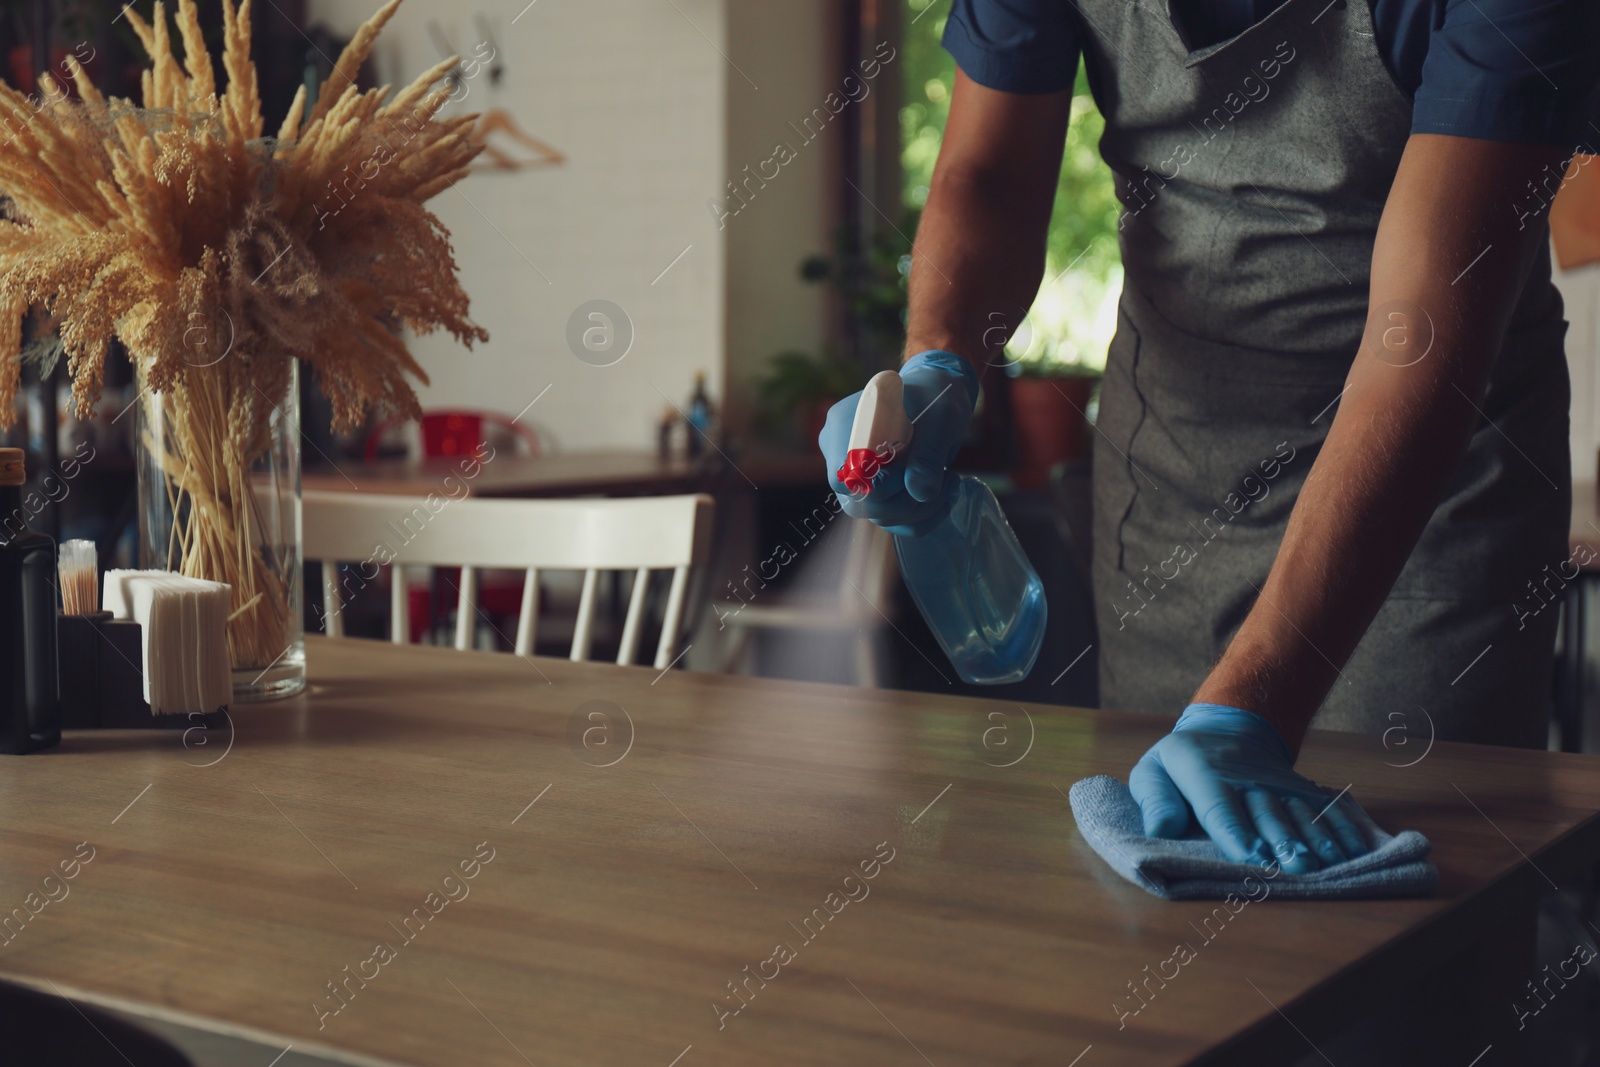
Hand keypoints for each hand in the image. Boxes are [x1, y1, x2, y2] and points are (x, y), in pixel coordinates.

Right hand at [818, 350, 979, 535]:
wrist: (939, 397)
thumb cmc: (934, 396)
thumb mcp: (939, 419)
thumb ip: (928, 454)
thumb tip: (919, 492)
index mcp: (846, 424)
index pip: (845, 475)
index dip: (880, 484)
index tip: (913, 471)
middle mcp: (841, 451)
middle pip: (859, 501)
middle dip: (906, 502)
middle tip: (943, 482)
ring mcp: (855, 475)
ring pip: (877, 514)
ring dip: (918, 509)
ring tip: (948, 483)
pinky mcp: (873, 491)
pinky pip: (891, 519)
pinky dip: (919, 517)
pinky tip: (942, 496)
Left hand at [1129, 703, 1373, 874]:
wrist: (1227, 729)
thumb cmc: (1182, 764)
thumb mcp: (1153, 772)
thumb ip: (1155, 800)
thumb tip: (1161, 829)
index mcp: (1204, 774)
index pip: (1221, 807)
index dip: (1238, 833)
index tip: (1253, 858)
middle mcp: (1247, 780)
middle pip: (1267, 815)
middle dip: (1284, 842)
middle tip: (1300, 868)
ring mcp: (1278, 785)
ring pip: (1299, 813)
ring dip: (1318, 839)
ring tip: (1331, 863)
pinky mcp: (1302, 790)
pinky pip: (1325, 807)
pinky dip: (1344, 828)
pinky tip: (1357, 851)